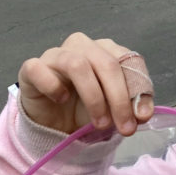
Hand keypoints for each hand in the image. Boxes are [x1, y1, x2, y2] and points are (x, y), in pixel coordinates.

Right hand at [17, 32, 153, 135]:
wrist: (54, 125)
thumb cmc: (86, 110)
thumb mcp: (114, 111)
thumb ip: (131, 108)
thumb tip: (142, 114)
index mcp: (106, 51)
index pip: (129, 59)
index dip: (139, 88)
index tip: (141, 118)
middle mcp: (82, 47)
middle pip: (106, 63)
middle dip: (119, 99)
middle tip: (125, 127)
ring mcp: (56, 55)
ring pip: (77, 64)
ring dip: (94, 98)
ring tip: (100, 123)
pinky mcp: (32, 68)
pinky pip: (39, 69)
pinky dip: (53, 86)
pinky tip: (60, 100)